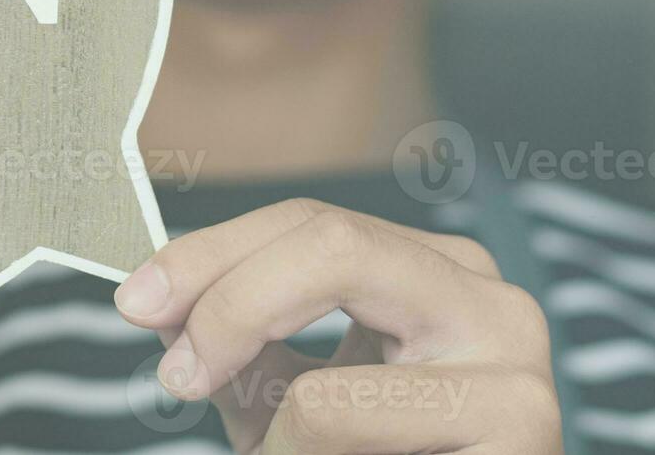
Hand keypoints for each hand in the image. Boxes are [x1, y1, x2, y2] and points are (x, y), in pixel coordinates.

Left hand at [114, 199, 562, 453]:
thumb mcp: (291, 399)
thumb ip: (235, 341)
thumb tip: (156, 299)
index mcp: (433, 269)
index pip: (307, 221)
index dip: (207, 252)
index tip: (134, 300)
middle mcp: (485, 296)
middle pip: (328, 241)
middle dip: (225, 302)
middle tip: (173, 373)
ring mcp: (517, 366)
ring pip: (327, 377)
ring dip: (272, 436)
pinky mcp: (520, 432)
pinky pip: (346, 430)